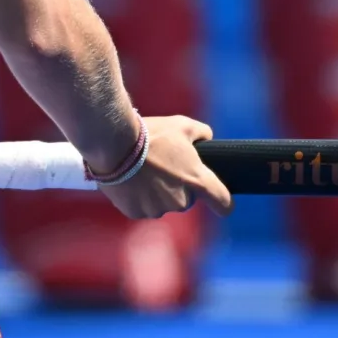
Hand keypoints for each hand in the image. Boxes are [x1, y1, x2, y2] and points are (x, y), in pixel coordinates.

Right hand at [90, 116, 233, 220]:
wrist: (113, 144)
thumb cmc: (151, 133)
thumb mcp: (182, 125)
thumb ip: (202, 133)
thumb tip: (206, 138)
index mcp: (196, 180)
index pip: (223, 202)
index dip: (224, 203)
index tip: (222, 203)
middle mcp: (180, 200)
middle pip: (186, 199)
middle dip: (178, 187)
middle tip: (162, 167)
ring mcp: (157, 208)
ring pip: (162, 204)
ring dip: (156, 193)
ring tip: (142, 171)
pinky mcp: (136, 212)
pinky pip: (141, 207)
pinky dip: (137, 197)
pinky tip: (130, 180)